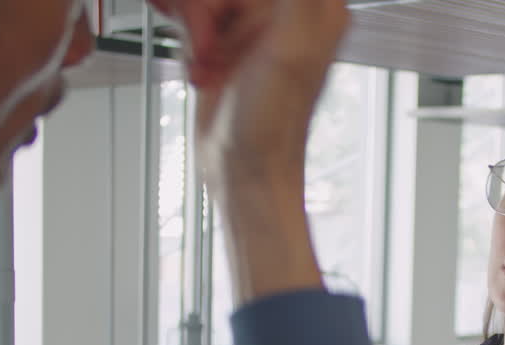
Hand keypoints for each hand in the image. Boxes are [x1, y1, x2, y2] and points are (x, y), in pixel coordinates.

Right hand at [150, 0, 348, 171]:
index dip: (226, 1)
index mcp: (316, 6)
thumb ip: (297, 0)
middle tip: (211, 47)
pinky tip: (200, 69)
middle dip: (204, 9)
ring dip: (194, 28)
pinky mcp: (227, 40)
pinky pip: (193, 14)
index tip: (220, 16)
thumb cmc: (271, 125)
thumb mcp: (290, 48)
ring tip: (208, 65)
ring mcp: (253, 26)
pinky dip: (188, 40)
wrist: (242, 168)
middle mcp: (288, 11)